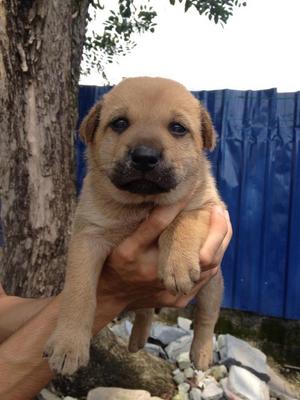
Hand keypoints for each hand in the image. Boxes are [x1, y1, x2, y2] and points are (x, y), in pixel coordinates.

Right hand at [100, 202, 231, 310]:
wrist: (108, 296)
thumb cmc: (116, 265)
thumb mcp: (130, 243)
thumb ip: (154, 223)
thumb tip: (178, 198)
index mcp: (168, 273)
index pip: (207, 254)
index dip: (217, 229)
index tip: (216, 207)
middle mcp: (176, 288)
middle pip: (214, 262)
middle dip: (222, 234)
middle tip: (221, 212)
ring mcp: (178, 297)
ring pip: (211, 272)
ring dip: (217, 247)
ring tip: (217, 224)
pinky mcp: (178, 300)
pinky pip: (201, 281)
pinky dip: (207, 261)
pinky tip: (205, 243)